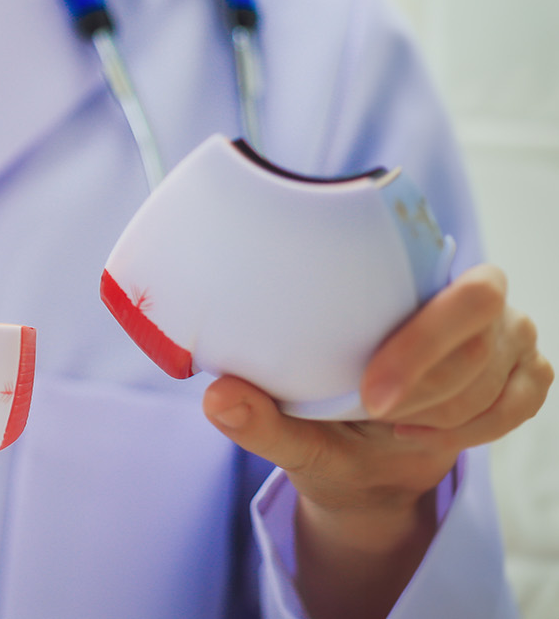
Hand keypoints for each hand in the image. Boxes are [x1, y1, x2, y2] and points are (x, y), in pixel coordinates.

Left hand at [202, 264, 550, 618]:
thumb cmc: (323, 427)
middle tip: (375, 417)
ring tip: (392, 423)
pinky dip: (469, 431)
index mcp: (412, 276)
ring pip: (495, 379)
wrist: (365, 467)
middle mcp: (474, 298)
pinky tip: (426, 432)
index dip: (423, 344)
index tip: (370, 396)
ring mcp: (509, 336)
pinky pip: (515, 407)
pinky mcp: (527, 375)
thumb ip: (257, 416)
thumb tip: (216, 398)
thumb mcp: (287, 432)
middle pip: (480, 340)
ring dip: (441, 417)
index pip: (462, 291)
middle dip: (427, 392)